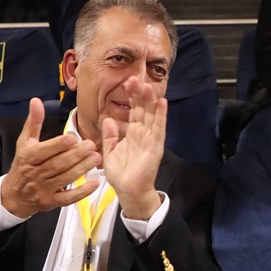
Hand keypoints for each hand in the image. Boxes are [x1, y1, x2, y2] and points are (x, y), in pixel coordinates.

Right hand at [0, 98, 101, 218]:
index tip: (73, 138)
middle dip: (75, 155)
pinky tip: (95, 183)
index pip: (43, 152)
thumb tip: (36, 101)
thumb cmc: (23, 164)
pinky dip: (82, 192)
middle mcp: (35, 174)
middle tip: (92, 145)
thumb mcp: (24, 142)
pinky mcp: (51, 202)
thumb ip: (33, 122)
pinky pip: (68, 198)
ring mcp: (43, 190)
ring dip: (82, 169)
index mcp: (28, 157)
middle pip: (57, 165)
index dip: (58, 145)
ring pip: (64, 179)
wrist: (14, 195)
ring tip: (96, 158)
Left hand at [100, 76, 166, 220]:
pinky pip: (159, 128)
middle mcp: (143, 133)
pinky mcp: (156, 146)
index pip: (134, 110)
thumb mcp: (109, 152)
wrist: (129, 191)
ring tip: (148, 85)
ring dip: (151, 100)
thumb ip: (109, 136)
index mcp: (133, 133)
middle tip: (135, 78)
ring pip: (152, 115)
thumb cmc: (121, 174)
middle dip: (140, 94)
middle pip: (143, 109)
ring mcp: (151, 138)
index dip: (131, 97)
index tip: (127, 82)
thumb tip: (108, 119)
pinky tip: (162, 102)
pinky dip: (161, 115)